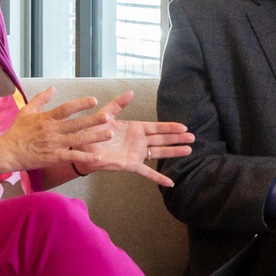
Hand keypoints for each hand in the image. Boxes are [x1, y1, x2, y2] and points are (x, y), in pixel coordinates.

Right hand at [0, 87, 114, 173]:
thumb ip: (41, 99)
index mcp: (47, 118)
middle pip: (76, 124)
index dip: (80, 104)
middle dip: (93, 120)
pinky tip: (98, 157)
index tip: (94, 100)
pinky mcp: (53, 157)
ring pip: (77, 139)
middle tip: (107, 117)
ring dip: (94, 137)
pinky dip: (85, 157)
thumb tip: (52, 88)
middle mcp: (52, 130)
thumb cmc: (17, 132)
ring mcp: (54, 144)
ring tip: (109, 133)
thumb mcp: (26, 111)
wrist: (7, 152)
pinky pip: (72, 156)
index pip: (66, 109)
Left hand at [74, 91, 193, 186]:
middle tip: (192, 137)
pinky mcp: (131, 165)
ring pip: (159, 153)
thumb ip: (118, 104)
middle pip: (162, 139)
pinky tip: (170, 183)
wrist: (83, 148)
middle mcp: (139, 141)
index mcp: (135, 128)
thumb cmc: (93, 130)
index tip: (183, 126)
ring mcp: (137, 154)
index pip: (157, 127)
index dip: (170, 127)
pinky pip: (147, 173)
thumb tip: (131, 92)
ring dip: (174, 152)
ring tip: (188, 150)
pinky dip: (158, 178)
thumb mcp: (106, 114)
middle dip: (177, 138)